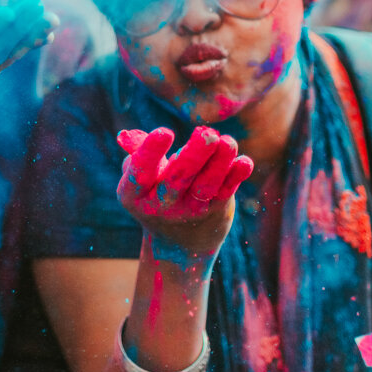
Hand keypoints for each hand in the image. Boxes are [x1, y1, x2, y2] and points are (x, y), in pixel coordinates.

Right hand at [116, 127, 253, 263]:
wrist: (180, 240)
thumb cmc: (155, 190)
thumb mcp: (140, 175)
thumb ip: (137, 152)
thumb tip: (127, 136)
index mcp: (134, 195)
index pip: (141, 173)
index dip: (151, 153)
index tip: (165, 132)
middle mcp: (161, 206)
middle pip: (177, 180)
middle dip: (194, 156)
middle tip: (208, 134)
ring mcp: (189, 211)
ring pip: (205, 186)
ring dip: (219, 164)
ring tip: (228, 142)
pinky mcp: (214, 210)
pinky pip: (225, 192)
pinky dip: (235, 177)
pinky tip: (244, 162)